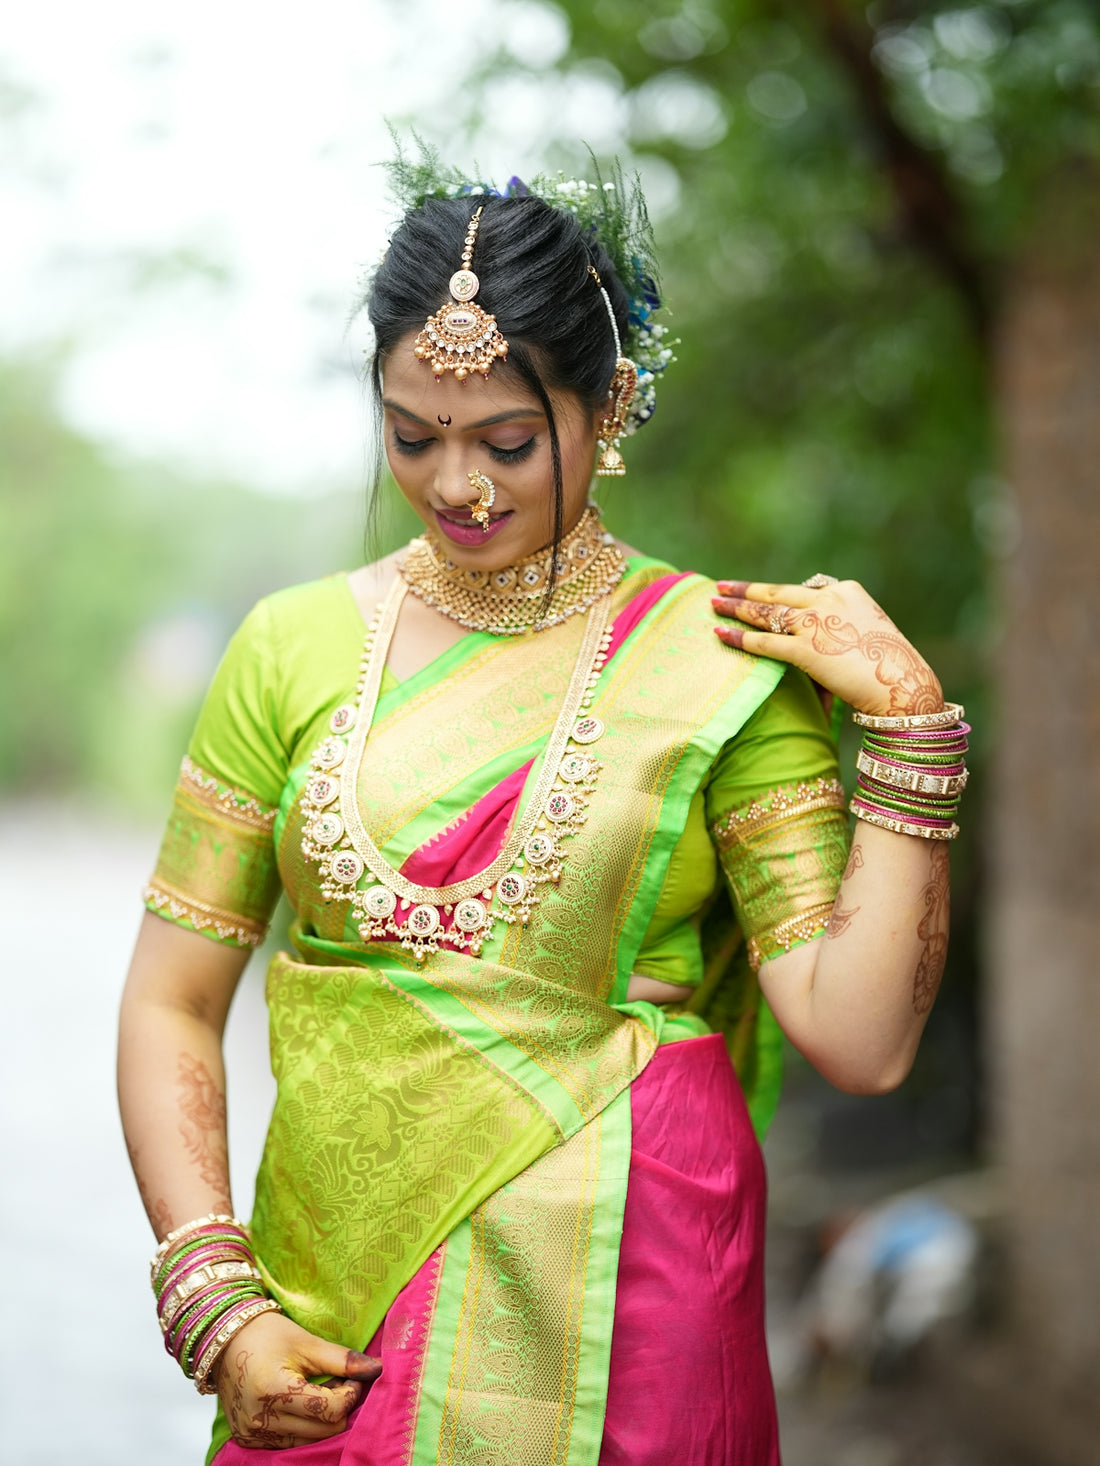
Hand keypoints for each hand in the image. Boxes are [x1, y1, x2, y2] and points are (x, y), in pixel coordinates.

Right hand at [212, 1309, 381, 1448]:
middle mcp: (260, 1420)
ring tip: (317, 1390)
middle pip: (324, 1431)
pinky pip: (289, 1444)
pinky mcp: (250, 1440)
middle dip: (338, 1406)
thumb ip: (342, 1358)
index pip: (330, 1410)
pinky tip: (300, 1403)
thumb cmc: (267, 1335)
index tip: (350, 1375)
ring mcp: (253, 1434)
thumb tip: (377, 1369)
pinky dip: (304, 1427)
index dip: (349, 1392)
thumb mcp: (306, 1342)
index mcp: (274, 1391)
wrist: (225, 1341)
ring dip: (322, 1419)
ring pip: (309, 1442)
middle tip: (336, 1380)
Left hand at [711, 577, 943, 718]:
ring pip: (766, 611)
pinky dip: (738, 637)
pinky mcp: (804, 648)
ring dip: (737, 607)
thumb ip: (838, 632)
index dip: (785, 594)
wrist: (905, 685)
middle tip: (724, 586)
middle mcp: (828, 600)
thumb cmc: (890, 669)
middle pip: (779, 591)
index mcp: (848, 591)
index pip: (808, 587)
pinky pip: (763, 641)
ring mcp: (815, 622)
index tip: (768, 594)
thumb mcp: (867, 634)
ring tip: (715, 603)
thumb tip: (816, 648)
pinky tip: (719, 633)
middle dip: (748, 589)